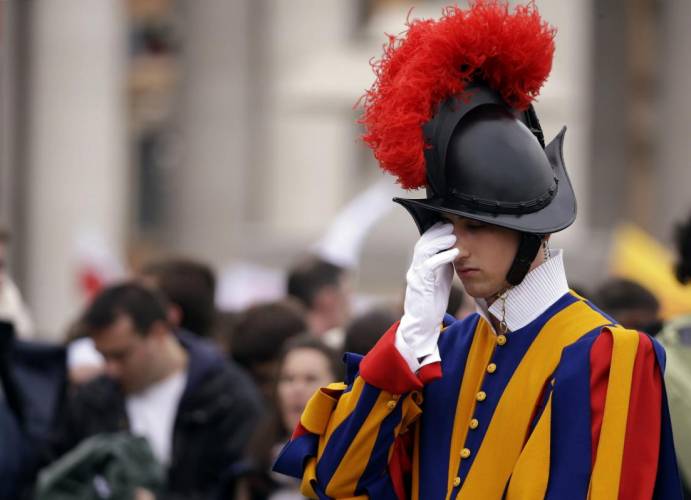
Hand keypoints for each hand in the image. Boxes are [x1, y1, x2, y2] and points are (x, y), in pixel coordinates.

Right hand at [398, 222, 458, 360]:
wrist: (422, 323)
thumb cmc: (432, 301)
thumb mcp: (439, 278)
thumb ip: (443, 265)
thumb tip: (453, 250)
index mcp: (420, 266)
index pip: (425, 242)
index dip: (435, 232)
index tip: (448, 224)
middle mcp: (415, 268)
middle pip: (423, 242)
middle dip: (436, 232)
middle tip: (450, 225)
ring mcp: (416, 275)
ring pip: (424, 250)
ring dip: (439, 241)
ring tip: (452, 236)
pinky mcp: (421, 283)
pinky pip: (430, 265)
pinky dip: (442, 257)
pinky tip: (454, 253)